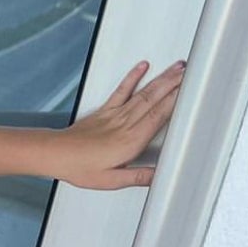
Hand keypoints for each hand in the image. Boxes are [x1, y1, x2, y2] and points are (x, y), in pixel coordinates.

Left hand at [55, 60, 184, 188]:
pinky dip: (132, 77)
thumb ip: (137, 177)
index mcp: (129, 141)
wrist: (54, 154)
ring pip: (143, 93)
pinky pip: (121, 90)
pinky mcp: (105, 111)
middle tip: (193, 72)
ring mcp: (114, 115)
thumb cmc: (78, 167)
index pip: (159, 116)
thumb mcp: (110, 180)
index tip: (191, 91)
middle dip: (175, 84)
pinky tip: (142, 66)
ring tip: (178, 67)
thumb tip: (159, 177)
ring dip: (162, 78)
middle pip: (154, 100)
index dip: (176, 102)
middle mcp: (124, 124)